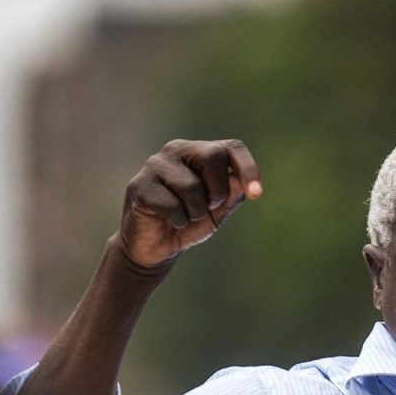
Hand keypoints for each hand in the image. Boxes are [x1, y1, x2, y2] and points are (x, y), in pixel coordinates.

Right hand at [116, 139, 262, 269]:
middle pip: (212, 156)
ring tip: (185, 216)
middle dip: (218, 191)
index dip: (247, 168)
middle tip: (208, 207)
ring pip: (191, 185)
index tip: (256, 194)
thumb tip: (242, 181)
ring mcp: (154, 165)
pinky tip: (169, 221)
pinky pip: (171, 205)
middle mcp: (176, 150)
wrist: (156, 247)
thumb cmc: (190, 221)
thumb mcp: (219, 210)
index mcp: (199, 151)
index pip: (231, 147)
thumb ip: (233, 193)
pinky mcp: (139, 186)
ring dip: (196, 212)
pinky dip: (178, 221)